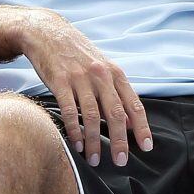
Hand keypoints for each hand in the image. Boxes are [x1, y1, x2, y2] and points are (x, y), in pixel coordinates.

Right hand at [20, 9, 152, 166]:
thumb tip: (130, 122)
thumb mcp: (102, 68)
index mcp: (115, 74)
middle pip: (115, 113)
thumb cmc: (77, 55)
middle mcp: (101, 75)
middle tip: (120, 161)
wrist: (47, 33)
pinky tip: (76, 145)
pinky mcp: (60, 81)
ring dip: (94, 141)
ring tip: (94, 159)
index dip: (142, 127)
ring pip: (92, 116)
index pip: (134, 104)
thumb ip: (116, 93)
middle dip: (119, 141)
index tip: (146, 147)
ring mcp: (80, 78)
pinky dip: (74, 131)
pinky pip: (70, 111)